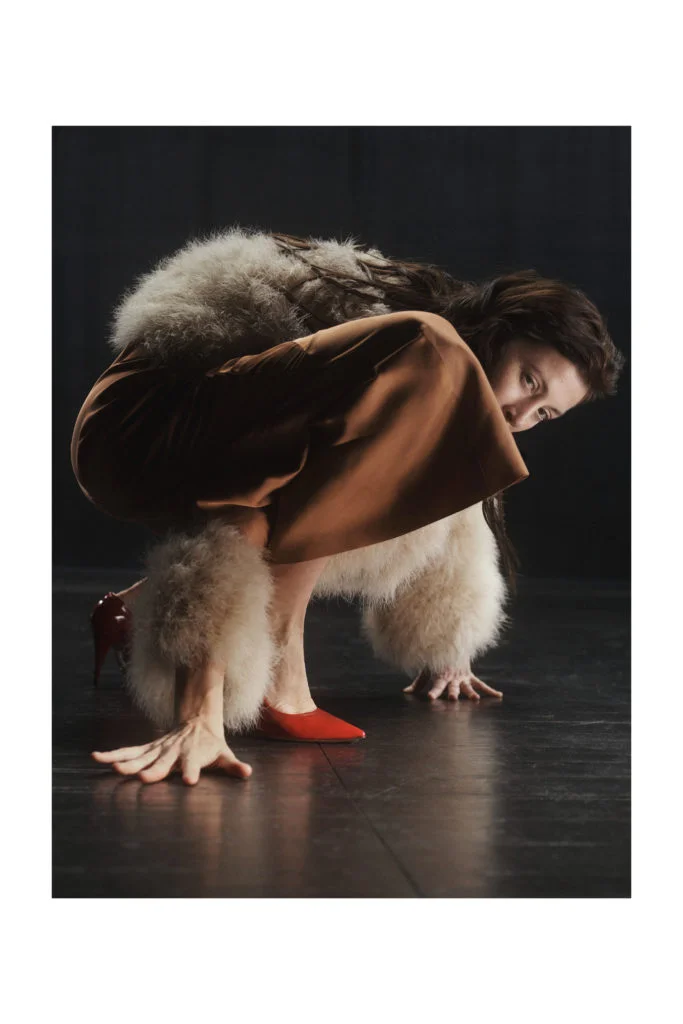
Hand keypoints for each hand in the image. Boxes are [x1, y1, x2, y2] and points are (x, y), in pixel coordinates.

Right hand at [91, 717, 251, 784]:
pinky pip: (129, 752)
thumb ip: (234, 765)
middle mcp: (174, 751)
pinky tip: (97, 758)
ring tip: (114, 768)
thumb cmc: (212, 744)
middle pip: (162, 762)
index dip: (192, 771)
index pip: (193, 763)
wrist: (198, 721)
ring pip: (141, 756)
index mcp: (194, 753)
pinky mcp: (148, 748)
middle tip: (142, 779)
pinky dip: (113, 755)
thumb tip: (248, 772)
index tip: (189, 781)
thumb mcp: (224, 754)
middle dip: (153, 771)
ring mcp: (159, 748)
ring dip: (127, 762)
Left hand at [403, 665, 502, 701]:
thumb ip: (418, 682)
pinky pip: (482, 684)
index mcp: (441, 676)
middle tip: (452, 698)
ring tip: (476, 700)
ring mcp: (463, 677)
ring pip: (468, 686)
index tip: (430, 698)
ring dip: (471, 693)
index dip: (433, 691)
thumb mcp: (426, 670)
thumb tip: (405, 691)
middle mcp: (453, 678)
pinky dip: (490, 691)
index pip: (436, 685)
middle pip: (453, 686)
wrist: (451, 647)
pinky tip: (499, 696)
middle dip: (452, 692)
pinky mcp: (470, 676)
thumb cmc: (437, 661)